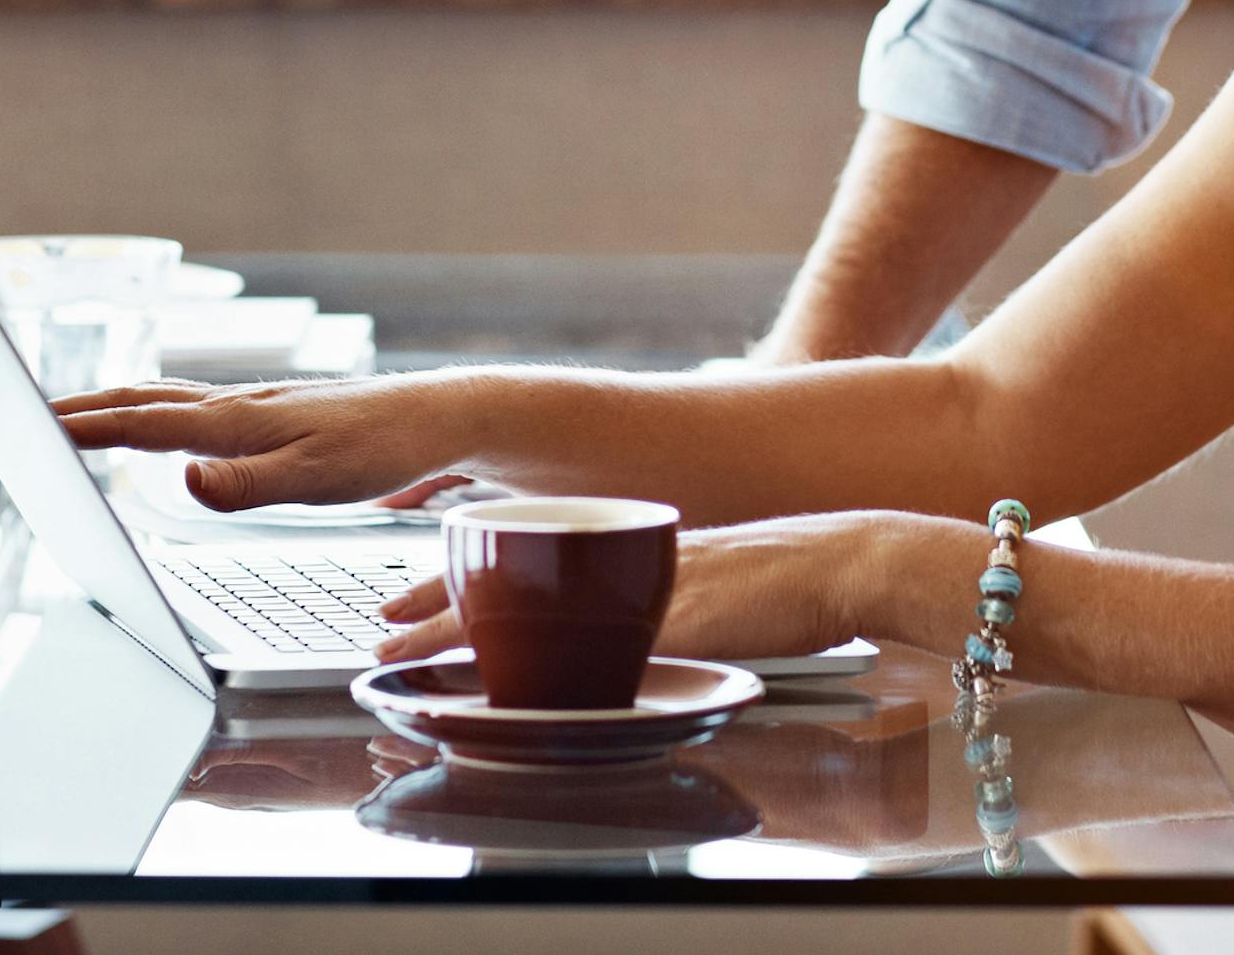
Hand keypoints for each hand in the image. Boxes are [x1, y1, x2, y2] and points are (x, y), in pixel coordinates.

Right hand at [53, 372, 466, 510]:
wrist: (433, 417)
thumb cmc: (380, 448)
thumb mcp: (315, 479)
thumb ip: (245, 485)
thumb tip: (180, 481)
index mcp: (236, 421)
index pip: (144, 421)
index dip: (85, 425)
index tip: (30, 424)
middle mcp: (238, 407)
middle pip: (145, 400)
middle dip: (86, 408)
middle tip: (30, 415)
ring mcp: (254, 409)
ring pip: (169, 401)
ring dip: (117, 407)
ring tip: (76, 419)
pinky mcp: (272, 418)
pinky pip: (196, 411)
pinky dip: (156, 415)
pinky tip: (161, 430)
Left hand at [373, 511, 877, 665]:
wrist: (848, 558)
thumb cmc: (793, 574)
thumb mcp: (713, 569)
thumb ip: (665, 584)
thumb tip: (630, 616)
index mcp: (630, 549)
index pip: (531, 557)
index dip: (471, 577)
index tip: (416, 592)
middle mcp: (625, 563)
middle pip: (517, 582)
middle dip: (444, 605)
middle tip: (385, 623)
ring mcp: (642, 590)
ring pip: (534, 612)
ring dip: (465, 634)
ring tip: (405, 647)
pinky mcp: (669, 622)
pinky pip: (586, 649)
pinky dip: (539, 666)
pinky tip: (500, 684)